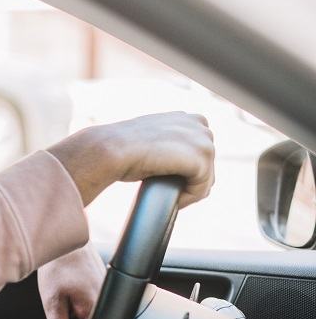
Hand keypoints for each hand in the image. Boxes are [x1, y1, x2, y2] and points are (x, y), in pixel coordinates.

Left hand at [37, 245, 104, 318]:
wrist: (66, 237)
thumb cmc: (58, 266)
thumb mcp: (52, 302)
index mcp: (98, 310)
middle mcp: (109, 302)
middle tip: (63, 309)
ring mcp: (109, 291)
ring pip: (93, 315)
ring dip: (78, 313)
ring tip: (68, 295)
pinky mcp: (105, 284)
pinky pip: (94, 302)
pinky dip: (81, 302)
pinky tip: (72, 290)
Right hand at [48, 112, 214, 208]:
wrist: (111, 148)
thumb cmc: (119, 147)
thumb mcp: (148, 139)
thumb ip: (163, 143)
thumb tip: (166, 160)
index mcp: (185, 117)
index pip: (200, 149)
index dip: (188, 169)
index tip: (172, 181)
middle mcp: (197, 123)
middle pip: (207, 164)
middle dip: (193, 181)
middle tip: (173, 193)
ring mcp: (202, 139)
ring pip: (206, 178)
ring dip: (191, 191)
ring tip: (172, 197)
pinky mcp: (201, 157)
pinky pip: (202, 188)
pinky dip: (189, 198)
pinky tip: (174, 200)